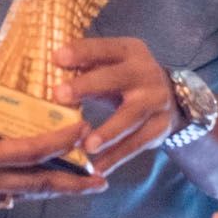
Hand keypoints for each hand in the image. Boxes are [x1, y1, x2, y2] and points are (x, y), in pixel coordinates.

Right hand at [0, 61, 107, 208]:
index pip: (31, 151)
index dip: (61, 142)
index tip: (81, 131)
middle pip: (38, 185)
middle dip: (72, 184)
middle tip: (100, 180)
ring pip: (22, 194)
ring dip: (51, 190)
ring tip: (75, 186)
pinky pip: (1, 198)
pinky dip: (21, 191)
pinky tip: (27, 186)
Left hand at [53, 38, 177, 175]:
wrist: (171, 97)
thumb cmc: (125, 80)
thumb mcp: (111, 67)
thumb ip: (86, 68)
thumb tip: (46, 70)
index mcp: (129, 51)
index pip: (104, 48)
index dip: (82, 52)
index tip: (57, 57)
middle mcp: (145, 73)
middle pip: (116, 78)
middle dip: (87, 86)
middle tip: (59, 95)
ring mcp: (156, 101)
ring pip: (130, 117)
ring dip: (108, 132)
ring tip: (86, 147)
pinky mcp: (160, 127)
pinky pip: (136, 144)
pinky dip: (116, 158)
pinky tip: (97, 169)